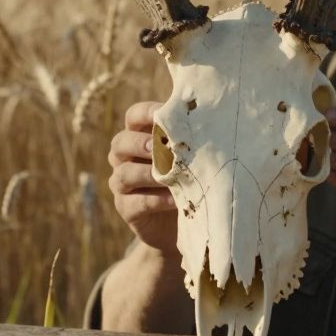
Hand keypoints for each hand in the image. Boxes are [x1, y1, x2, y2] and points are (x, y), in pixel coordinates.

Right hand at [107, 101, 178, 255]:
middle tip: (157, 146)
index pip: (133, 116)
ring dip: (147, 174)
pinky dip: (155, 200)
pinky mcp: (126, 208)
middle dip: (139, 143)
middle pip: (120, 142)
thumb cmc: (188, 178)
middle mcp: (124, 158)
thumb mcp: (189, 157)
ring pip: (124, 173)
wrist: (182, 222)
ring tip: (167, 175)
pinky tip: (173, 200)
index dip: (146, 113)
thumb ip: (191, 139)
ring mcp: (122, 184)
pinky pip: (136, 202)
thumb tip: (214, 117)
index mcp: (138, 136)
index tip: (164, 113)